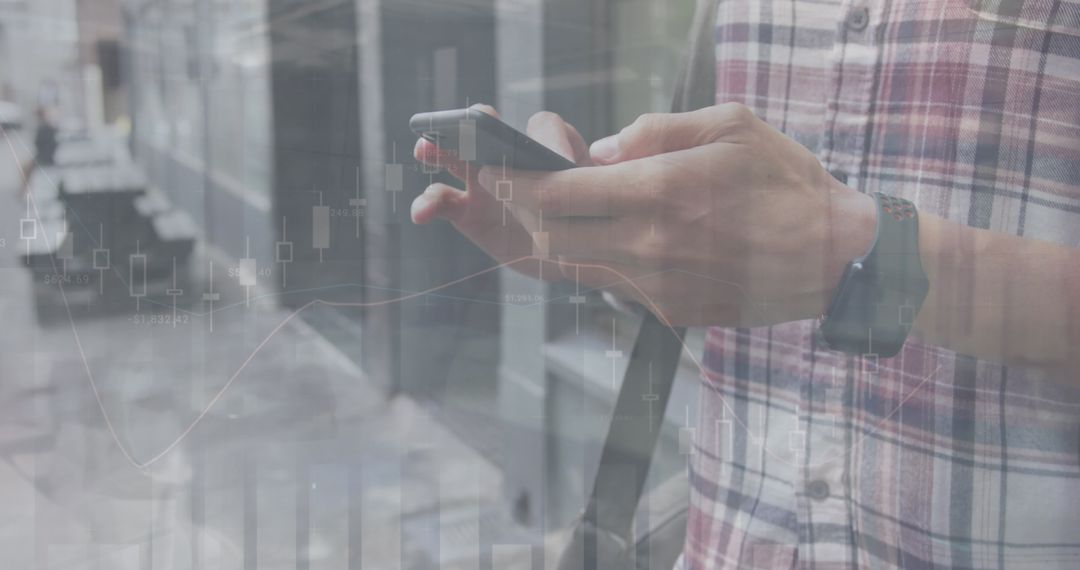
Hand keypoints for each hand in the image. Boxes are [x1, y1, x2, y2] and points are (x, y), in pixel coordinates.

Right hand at [411, 104, 591, 280]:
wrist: (570, 256)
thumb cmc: (587, 218)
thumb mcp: (598, 201)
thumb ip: (587, 187)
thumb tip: (570, 177)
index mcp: (547, 146)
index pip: (542, 127)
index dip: (546, 142)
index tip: (554, 162)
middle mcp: (511, 157)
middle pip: (484, 128)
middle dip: (470, 123)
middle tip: (459, 127)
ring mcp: (484, 183)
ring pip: (455, 158)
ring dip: (437, 149)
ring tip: (424, 150)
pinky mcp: (466, 213)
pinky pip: (441, 202)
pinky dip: (428, 204)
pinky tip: (420, 213)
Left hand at [476, 103, 877, 326]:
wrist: (837, 260)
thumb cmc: (788, 184)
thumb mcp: (730, 126)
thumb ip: (655, 130)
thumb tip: (598, 151)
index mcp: (662, 191)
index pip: (557, 193)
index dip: (513, 183)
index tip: (488, 170)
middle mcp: (650, 245)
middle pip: (547, 238)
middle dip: (511, 216)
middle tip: (493, 192)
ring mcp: (656, 286)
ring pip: (569, 267)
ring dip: (543, 240)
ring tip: (536, 212)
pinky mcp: (668, 312)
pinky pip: (608, 283)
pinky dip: (590, 259)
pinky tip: (603, 235)